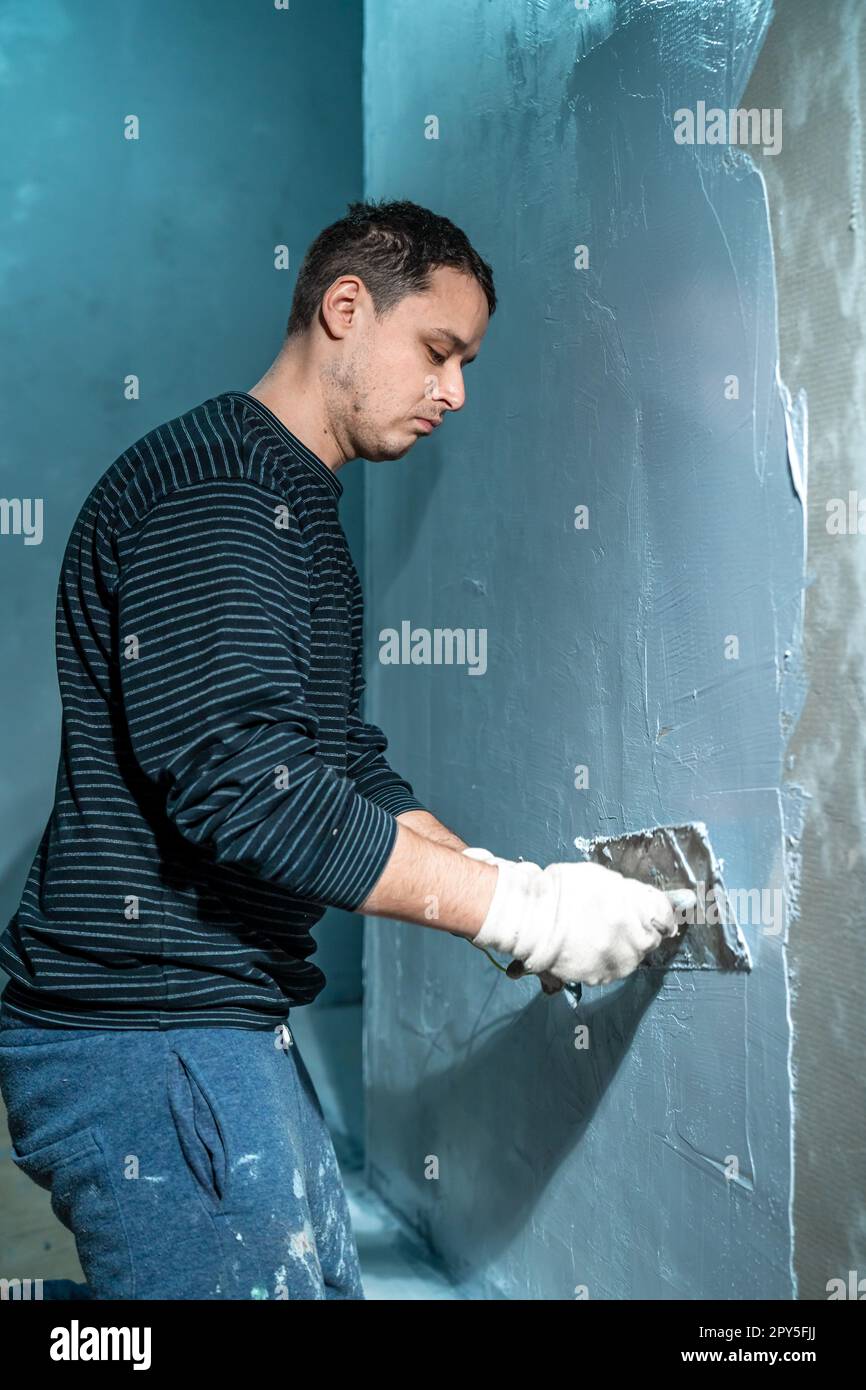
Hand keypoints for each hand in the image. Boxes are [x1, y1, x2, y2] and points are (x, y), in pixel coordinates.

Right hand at [470, 856, 679, 986]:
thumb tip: (651, 901)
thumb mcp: (604, 878)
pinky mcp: (599, 977)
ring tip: (594, 931)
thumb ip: (632, 893)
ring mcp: (617, 963)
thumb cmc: (563, 891)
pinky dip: (602, 959)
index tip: (655, 914)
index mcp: (638, 912)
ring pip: (631, 957)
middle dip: (638, 930)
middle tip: (613, 918)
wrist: (531, 917)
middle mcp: (634, 942)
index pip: (666, 916)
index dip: (660, 912)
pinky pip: (610, 968)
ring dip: (620, 946)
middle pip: (651, 939)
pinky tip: (585, 945)